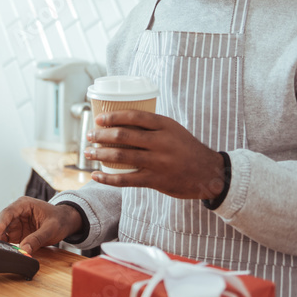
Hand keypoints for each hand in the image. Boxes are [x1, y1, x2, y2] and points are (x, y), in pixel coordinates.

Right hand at [0, 197, 81, 255]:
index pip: (7, 213)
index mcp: (24, 204)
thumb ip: (37, 239)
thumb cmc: (59, 220)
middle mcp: (16, 212)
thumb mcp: (51, 229)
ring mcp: (15, 222)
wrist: (65, 222)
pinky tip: (3, 251)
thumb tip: (24, 250)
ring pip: (0, 230)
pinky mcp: (16, 232)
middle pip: (0, 221)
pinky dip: (3, 244)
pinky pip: (5, 238)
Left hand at [85, 110, 224, 199]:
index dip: (113, 116)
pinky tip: (96, 175)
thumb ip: (152, 126)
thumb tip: (121, 121)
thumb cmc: (186, 148)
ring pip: (122, 156)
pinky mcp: (156, 180)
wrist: (209, 173)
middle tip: (89, 135)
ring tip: (88, 152)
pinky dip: (108, 178)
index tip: (99, 119)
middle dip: (101, 135)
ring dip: (100, 154)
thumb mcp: (173, 130)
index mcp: (165, 125)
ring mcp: (158, 162)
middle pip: (124, 135)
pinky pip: (126, 180)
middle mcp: (161, 142)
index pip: (134, 116)